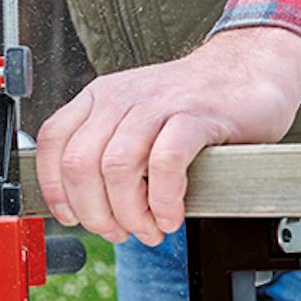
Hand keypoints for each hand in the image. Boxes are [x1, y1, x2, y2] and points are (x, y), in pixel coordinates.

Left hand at [33, 27, 300, 245]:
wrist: (246, 68)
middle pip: (81, 162)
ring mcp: (157, 105)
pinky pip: (165, 163)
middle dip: (94, 211)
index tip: (71, 217)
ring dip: (129, 212)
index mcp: (99, 98)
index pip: (54, 141)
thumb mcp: (135, 118)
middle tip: (119, 232)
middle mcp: (121, 98)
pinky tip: (171, 215)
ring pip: (117, 167)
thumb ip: (109, 151)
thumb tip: (88, 206)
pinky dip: (163, 199)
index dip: (55, 187)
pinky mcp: (194, 116)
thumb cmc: (191, 103)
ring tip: (149, 229)